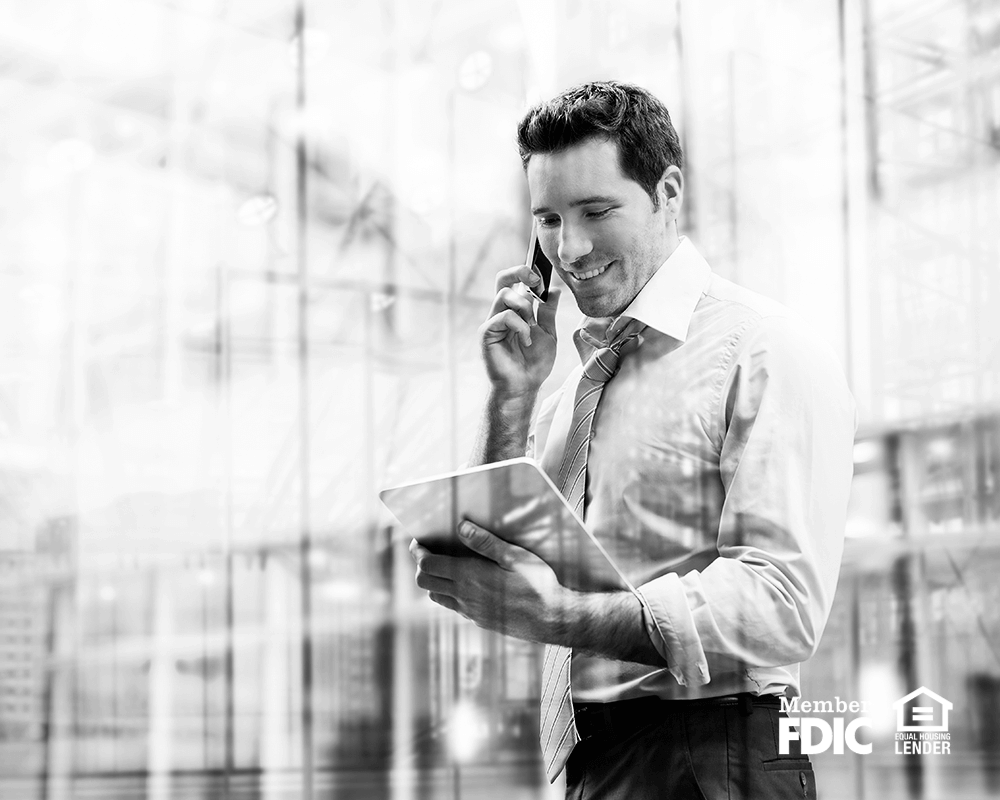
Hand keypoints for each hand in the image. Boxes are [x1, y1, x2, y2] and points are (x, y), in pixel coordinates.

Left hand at [409, 520, 572, 643]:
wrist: (553, 620)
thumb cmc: (539, 584)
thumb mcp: (515, 556)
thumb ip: (485, 542)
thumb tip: (460, 526)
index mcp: (470, 577)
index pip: (427, 565)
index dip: (418, 552)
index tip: (418, 541)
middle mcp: (465, 597)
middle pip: (424, 582)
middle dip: (421, 565)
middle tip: (430, 551)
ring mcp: (471, 612)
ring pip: (437, 596)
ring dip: (434, 580)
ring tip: (446, 565)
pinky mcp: (480, 620)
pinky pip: (454, 606)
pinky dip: (450, 593)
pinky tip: (467, 583)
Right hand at [479, 265, 560, 397]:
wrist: (525, 386)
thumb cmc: (534, 364)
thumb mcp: (548, 334)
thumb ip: (548, 312)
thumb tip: (554, 290)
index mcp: (514, 312)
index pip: (512, 283)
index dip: (523, 273)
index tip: (540, 277)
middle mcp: (500, 314)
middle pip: (502, 281)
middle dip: (519, 273)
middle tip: (535, 281)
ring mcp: (492, 323)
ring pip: (504, 295)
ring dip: (524, 307)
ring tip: (531, 326)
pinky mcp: (487, 333)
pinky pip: (503, 316)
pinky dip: (520, 326)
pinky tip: (526, 341)